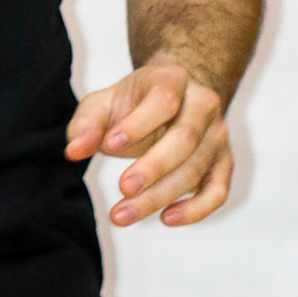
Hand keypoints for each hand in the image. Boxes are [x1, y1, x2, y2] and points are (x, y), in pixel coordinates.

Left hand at [64, 59, 232, 226]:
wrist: (172, 97)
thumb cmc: (133, 103)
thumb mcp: (103, 104)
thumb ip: (86, 125)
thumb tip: (74, 152)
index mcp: (173, 79)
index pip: (164, 99)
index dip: (138, 124)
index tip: (108, 144)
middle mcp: (203, 104)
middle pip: (185, 138)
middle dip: (153, 167)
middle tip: (122, 188)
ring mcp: (217, 134)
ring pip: (196, 169)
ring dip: (160, 196)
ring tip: (123, 213)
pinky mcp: (223, 162)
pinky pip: (218, 190)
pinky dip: (196, 209)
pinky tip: (166, 218)